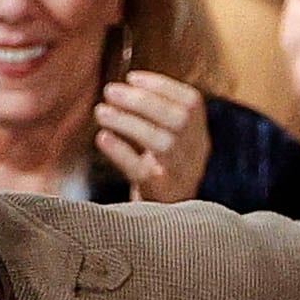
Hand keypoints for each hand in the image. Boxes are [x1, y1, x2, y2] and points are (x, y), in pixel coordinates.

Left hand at [91, 70, 212, 203]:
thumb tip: (121, 88)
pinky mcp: (162, 193)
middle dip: (142, 101)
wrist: (167, 221)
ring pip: (162, 143)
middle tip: (109, 91)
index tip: (132, 78)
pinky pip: (142, 170)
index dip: (162, 86)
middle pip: (179, 120)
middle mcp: (196, 153)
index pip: (191, 102)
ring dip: (128, 123)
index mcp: (199, 135)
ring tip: (101, 112)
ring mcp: (181, 174)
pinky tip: (102, 138)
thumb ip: (154, 116)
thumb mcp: (166, 140)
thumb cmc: (159, 171)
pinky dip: (121, 152)